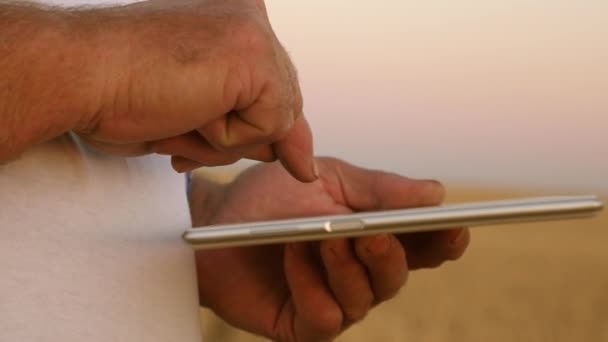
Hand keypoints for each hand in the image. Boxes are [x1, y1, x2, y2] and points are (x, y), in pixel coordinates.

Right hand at [72, 0, 314, 179]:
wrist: (81, 76)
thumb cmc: (122, 89)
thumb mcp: (202, 114)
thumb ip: (254, 127)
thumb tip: (301, 159)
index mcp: (234, 20)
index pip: (275, 86)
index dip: (265, 126)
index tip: (264, 147)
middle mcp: (250, 17)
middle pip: (282, 105)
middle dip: (241, 136)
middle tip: (184, 120)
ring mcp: (255, 33)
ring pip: (277, 121)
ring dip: (225, 139)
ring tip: (174, 111)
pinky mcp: (255, 57)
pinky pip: (269, 127)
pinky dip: (225, 138)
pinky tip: (186, 108)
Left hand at [192, 157, 469, 341]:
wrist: (216, 217)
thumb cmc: (273, 196)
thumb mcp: (328, 179)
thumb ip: (379, 189)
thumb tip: (436, 193)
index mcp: (373, 237)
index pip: (421, 248)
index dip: (443, 242)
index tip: (456, 229)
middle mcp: (358, 274)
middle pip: (396, 278)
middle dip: (389, 255)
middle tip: (375, 233)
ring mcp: (332, 301)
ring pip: (364, 299)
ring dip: (347, 266)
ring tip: (325, 237)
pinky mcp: (302, 324)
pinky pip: (325, 316)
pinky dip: (311, 284)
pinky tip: (293, 255)